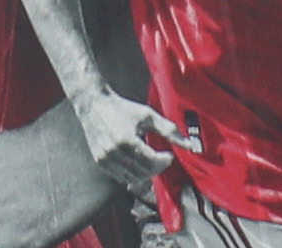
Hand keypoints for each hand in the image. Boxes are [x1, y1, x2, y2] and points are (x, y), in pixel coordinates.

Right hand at [66, 84, 190, 189]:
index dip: (165, 161)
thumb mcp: (147, 115)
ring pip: (133, 178)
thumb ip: (168, 129)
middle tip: (161, 159)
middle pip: (144, 172)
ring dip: (146, 173)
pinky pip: (121, 176)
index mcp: (126, 139)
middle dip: (158, 168)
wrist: (92, 103)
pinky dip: (132, 174)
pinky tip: (137, 163)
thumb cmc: (121, 108)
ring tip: (150, 162)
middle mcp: (113, 151)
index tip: (168, 155)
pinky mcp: (100, 160)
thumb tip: (189, 144)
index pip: (152, 162)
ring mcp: (105, 157)